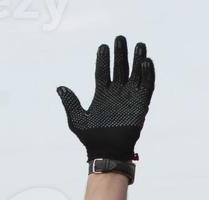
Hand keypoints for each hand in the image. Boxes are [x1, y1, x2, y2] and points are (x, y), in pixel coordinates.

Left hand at [56, 35, 154, 162]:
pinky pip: (146, 87)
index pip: (102, 71)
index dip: (103, 59)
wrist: (107, 152)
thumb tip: (60, 88)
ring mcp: (129, 98)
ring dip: (137, 60)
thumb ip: (70, 102)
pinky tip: (146, 63)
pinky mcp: (141, 105)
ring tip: (139, 45)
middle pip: (119, 68)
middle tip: (120, 38)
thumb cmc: (91, 139)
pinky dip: (148, 75)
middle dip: (121, 53)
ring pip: (135, 74)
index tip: (103, 46)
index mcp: (102, 94)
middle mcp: (116, 93)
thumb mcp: (77, 119)